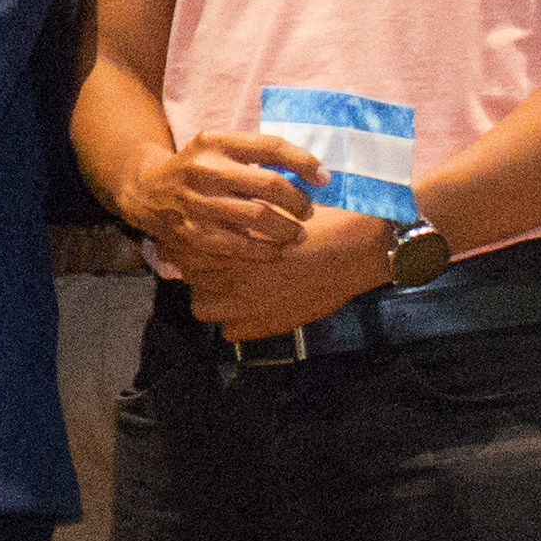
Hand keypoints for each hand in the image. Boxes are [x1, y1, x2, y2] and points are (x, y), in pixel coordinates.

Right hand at [127, 128, 329, 271]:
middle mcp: (205, 169)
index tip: (323, 177)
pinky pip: (238, 246)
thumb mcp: (219, 146)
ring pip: (257, 218)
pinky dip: (263, 251)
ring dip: (286, 229)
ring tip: (297, 233)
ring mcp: (198, 202)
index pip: (270, 146)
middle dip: (298, 201)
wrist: (147, 189)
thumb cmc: (198, 165)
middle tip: (308, 211)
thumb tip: (312, 171)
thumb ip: (257, 153)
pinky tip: (276, 251)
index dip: (303, 162)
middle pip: (268, 185)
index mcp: (216, 142)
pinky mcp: (193, 232)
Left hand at [185, 211, 396, 340]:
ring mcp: (246, 308)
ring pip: (203, 308)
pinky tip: (251, 306)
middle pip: (189, 278)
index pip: (184, 249)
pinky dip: (235, 321)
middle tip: (216, 261)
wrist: (357, 249)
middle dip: (197, 268)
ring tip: (229, 285)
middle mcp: (231, 279)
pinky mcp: (266, 326)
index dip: (189, 243)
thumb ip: (240, 217)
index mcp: (230, 245)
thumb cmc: (318, 221)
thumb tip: (217, 214)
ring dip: (211, 297)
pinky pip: (230, 332)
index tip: (198, 239)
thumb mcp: (272, 207)